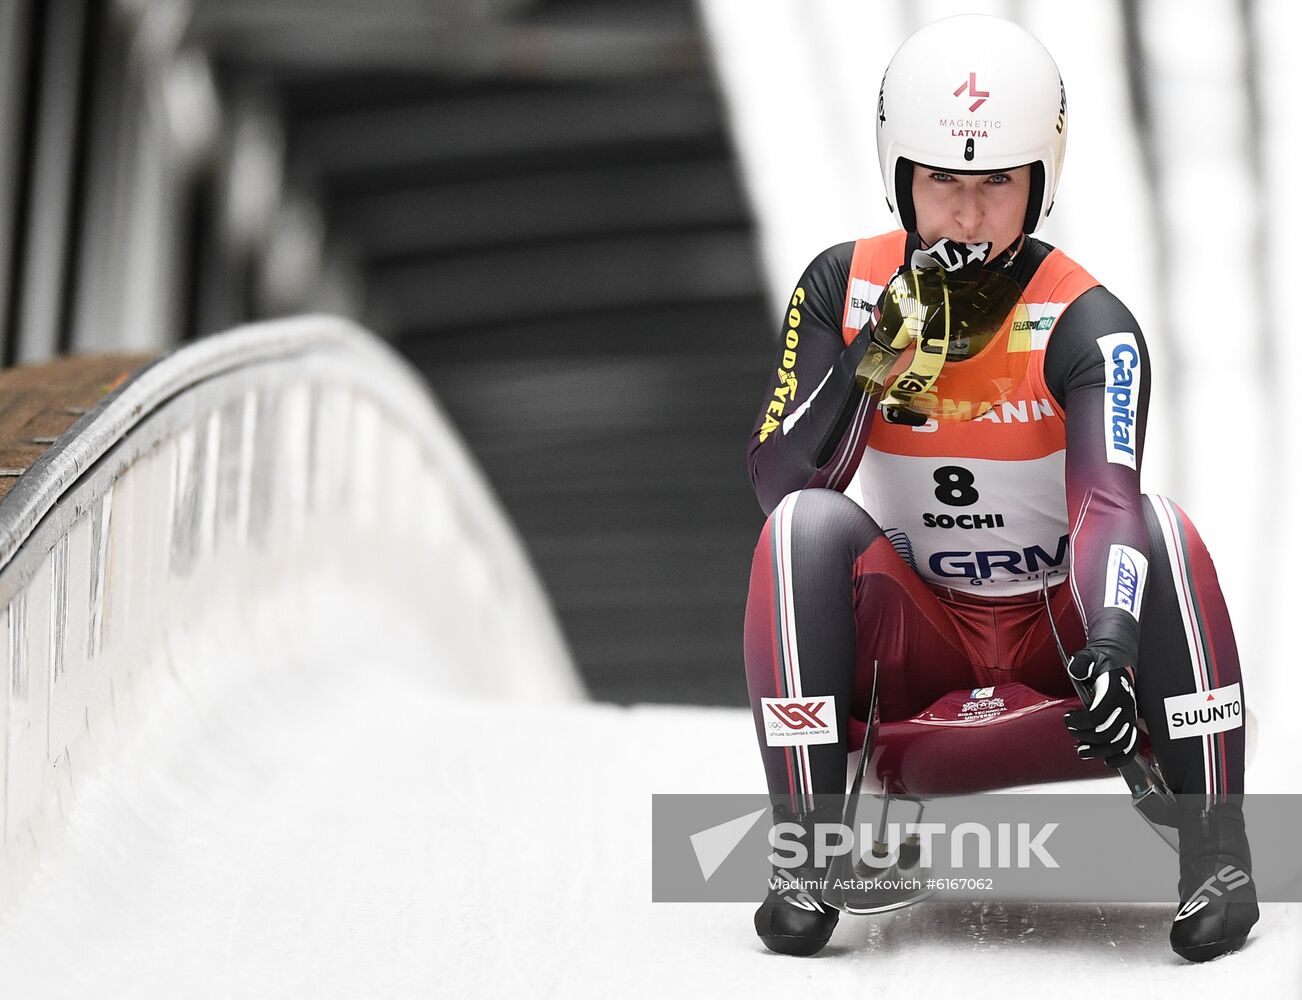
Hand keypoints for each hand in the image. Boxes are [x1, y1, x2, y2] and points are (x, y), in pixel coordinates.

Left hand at [1063, 649, 1138, 768]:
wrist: (1119, 660)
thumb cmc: (1103, 660)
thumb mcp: (1090, 656)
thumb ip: (1082, 663)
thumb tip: (1076, 671)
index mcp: (1115, 691)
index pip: (1097, 716)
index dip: (1080, 722)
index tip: (1068, 718)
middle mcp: (1126, 706)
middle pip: (1106, 733)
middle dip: (1085, 736)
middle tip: (1073, 732)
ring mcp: (1129, 716)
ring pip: (1119, 744)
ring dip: (1099, 751)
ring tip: (1082, 750)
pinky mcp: (1130, 723)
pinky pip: (1132, 746)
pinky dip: (1122, 757)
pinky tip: (1108, 761)